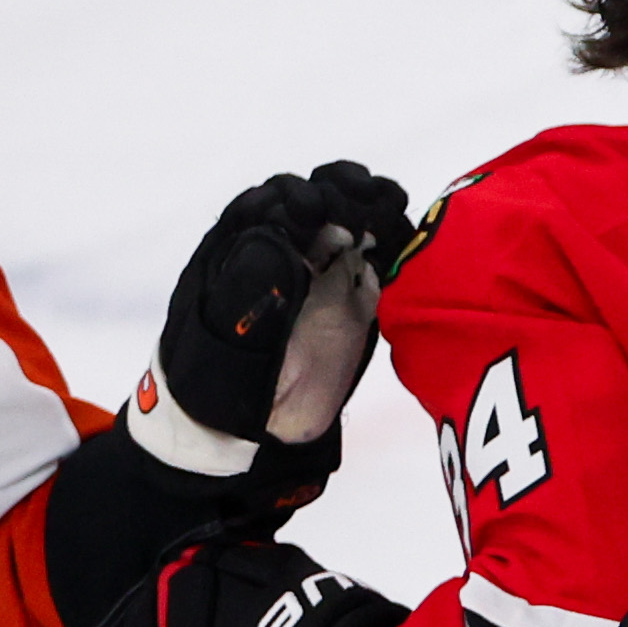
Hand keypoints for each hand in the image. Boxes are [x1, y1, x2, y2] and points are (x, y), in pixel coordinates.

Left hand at [148, 164, 416, 454]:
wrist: (257, 432)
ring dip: (372, 207)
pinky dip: (398, 240)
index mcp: (245, 254)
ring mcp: (328, 274)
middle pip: (319, 198)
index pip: (273, 202)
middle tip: (357, 214)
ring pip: (355, 218)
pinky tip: (402, 236)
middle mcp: (288, 254)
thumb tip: (280, 235)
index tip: (314, 217)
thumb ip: (251, 287)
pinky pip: (385, 257)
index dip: (296, 199)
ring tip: (384, 216)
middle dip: (339, 194)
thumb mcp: (227, 337)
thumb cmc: (225, 385)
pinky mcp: (363, 298)